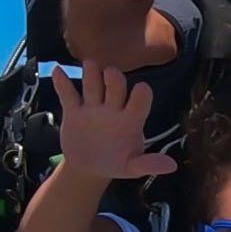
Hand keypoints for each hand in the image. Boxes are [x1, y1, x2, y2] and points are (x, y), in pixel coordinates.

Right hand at [51, 62, 176, 178]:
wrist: (88, 167)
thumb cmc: (115, 162)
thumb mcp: (132, 167)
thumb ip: (148, 164)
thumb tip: (172, 166)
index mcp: (131, 118)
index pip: (140, 100)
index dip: (141, 94)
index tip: (141, 90)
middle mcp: (113, 107)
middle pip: (115, 85)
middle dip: (114, 78)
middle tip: (110, 74)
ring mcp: (93, 106)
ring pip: (92, 84)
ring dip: (91, 73)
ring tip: (90, 64)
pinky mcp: (73, 110)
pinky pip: (68, 94)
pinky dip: (62, 82)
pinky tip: (58, 70)